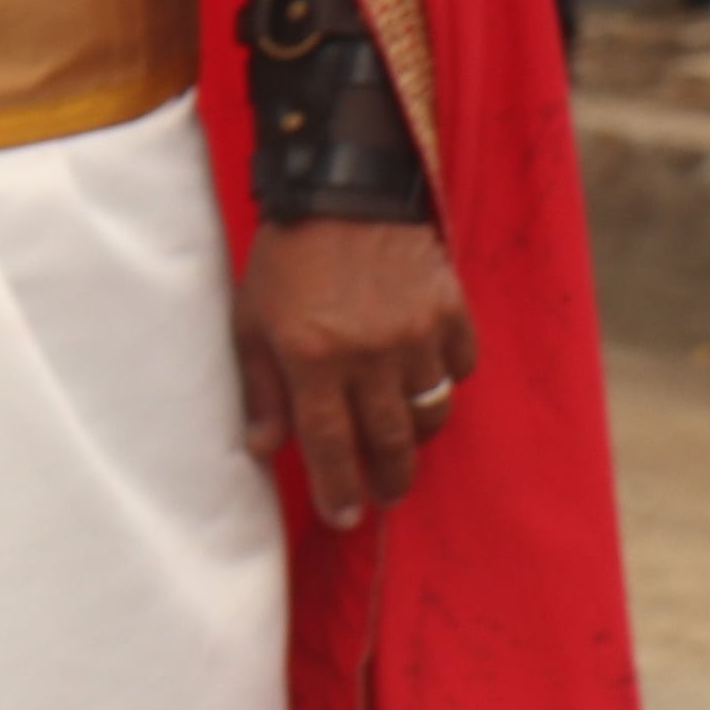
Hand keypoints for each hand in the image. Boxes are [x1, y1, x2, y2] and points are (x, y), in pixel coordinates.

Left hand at [237, 219, 474, 527]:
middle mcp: (369, 354)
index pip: (328, 444)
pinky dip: (444, 379)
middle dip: (388, 479)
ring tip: (402, 442)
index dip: (337, 488)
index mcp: (312, 358)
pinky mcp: (451, 312)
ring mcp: (416, 334)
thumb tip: (265, 449)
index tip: (344, 517)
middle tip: (385, 494)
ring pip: (428, 412)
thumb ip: (261, 388)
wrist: (343, 191)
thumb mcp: (251, 319)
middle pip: (389, 442)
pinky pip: (458, 368)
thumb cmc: (286, 259)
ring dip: (415, 434)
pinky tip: (425, 377)